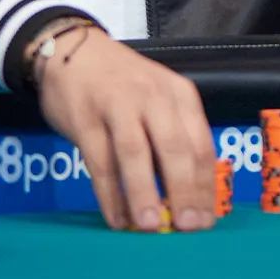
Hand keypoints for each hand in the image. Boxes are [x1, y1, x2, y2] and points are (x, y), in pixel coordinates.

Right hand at [36, 29, 216, 231]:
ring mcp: (117, 105)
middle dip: (183, 192)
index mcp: (179, 95)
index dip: (204, 186)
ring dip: (144, 193)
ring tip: (150, 226)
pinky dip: (109, 194)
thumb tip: (187, 198)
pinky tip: (116, 218)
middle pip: (174, 148)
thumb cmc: (124, 83)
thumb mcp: (159, 99)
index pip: (200, 144)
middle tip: (186, 228)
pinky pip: (99, 161)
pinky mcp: (86, 118)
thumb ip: (174, 138)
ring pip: (135, 153)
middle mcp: (152, 97)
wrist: (74, 50)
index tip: (206, 221)